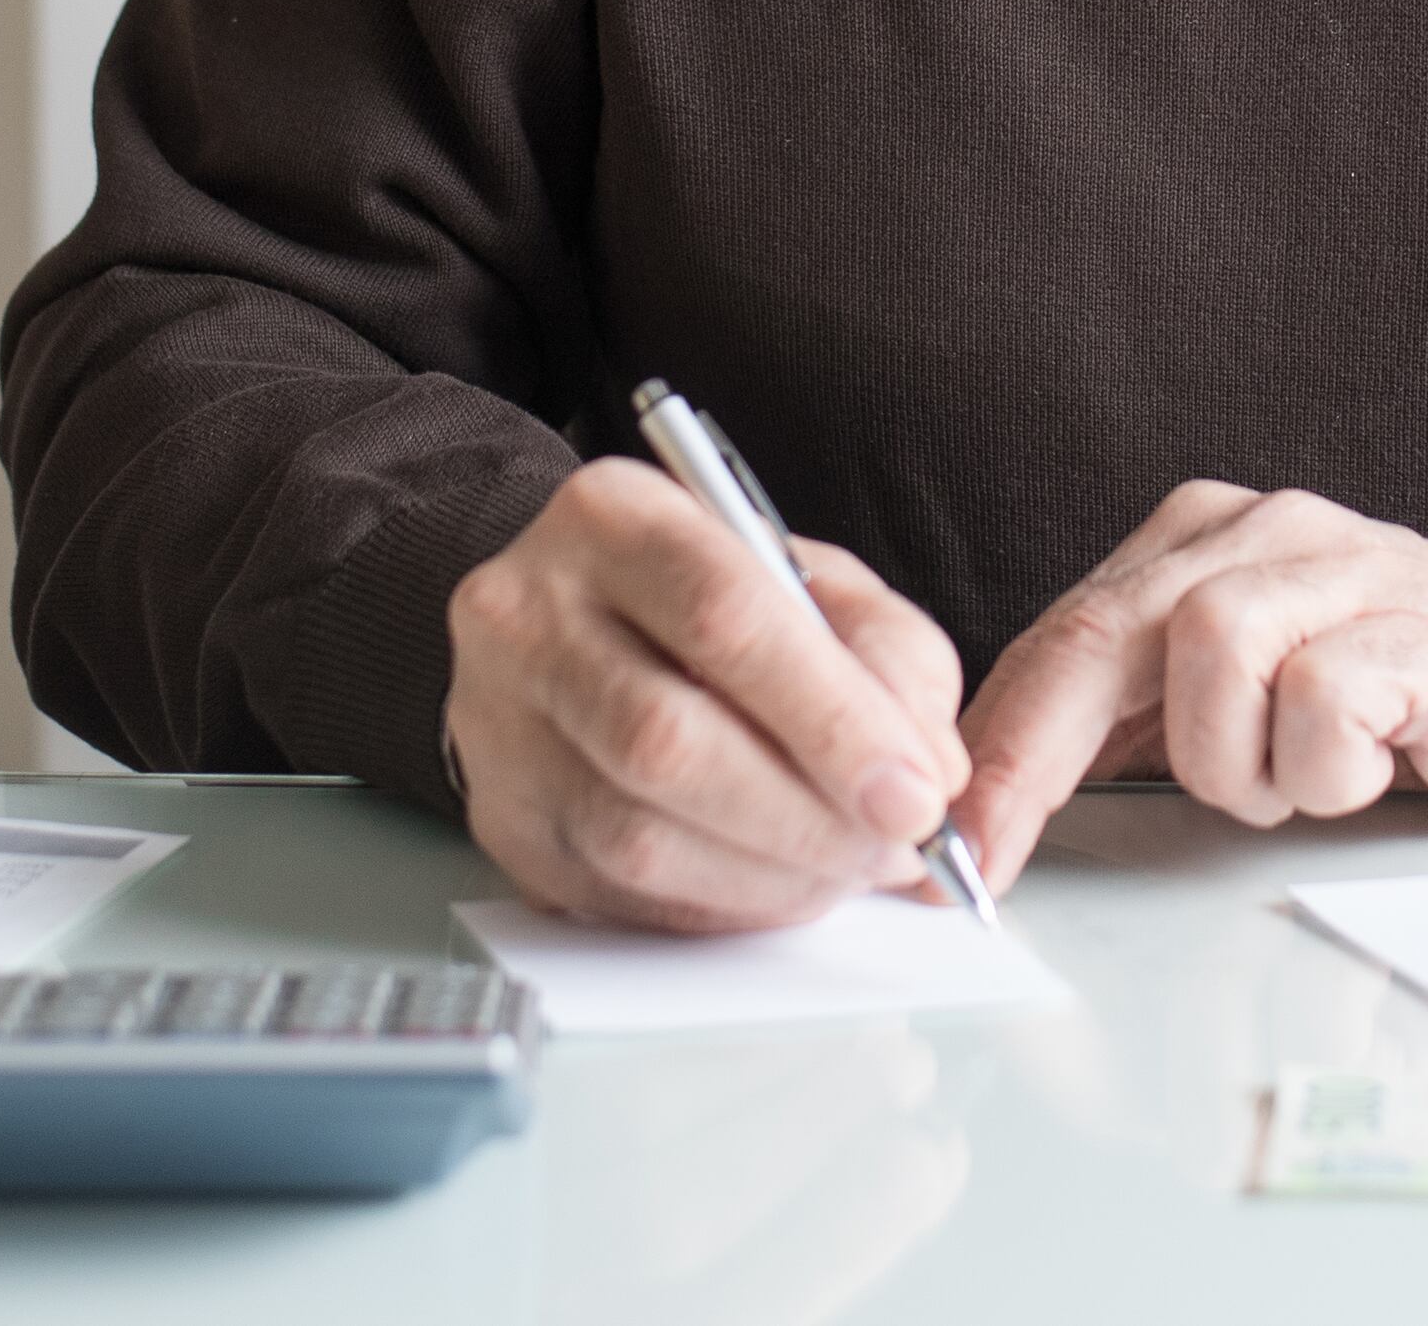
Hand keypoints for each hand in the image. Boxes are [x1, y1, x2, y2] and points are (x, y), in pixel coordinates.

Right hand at [443, 457, 969, 932]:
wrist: (575, 629)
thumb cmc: (710, 603)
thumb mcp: (815, 585)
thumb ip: (889, 660)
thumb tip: (930, 776)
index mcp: (614, 518)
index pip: (725, 617)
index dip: (832, 719)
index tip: (916, 792)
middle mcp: (528, 613)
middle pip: (667, 738)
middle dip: (808, 814)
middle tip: (896, 847)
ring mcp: (497, 725)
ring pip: (637, 834)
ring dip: (772, 875)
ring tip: (849, 868)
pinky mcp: (501, 822)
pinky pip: (617, 895)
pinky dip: (721, 908)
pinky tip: (778, 885)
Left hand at [950, 484, 1427, 882]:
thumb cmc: (1384, 697)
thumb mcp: (1235, 706)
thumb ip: (1129, 726)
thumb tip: (989, 798)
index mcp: (1198, 542)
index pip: (1061, 634)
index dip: (989, 742)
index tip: (936, 841)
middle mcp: (1260, 533)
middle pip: (1106, 628)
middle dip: (1031, 756)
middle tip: (994, 853)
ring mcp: (1346, 566)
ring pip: (1213, 649)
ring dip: (1230, 760)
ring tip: (1289, 787)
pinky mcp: (1424, 624)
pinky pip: (1324, 695)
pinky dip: (1320, 764)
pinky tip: (1363, 769)